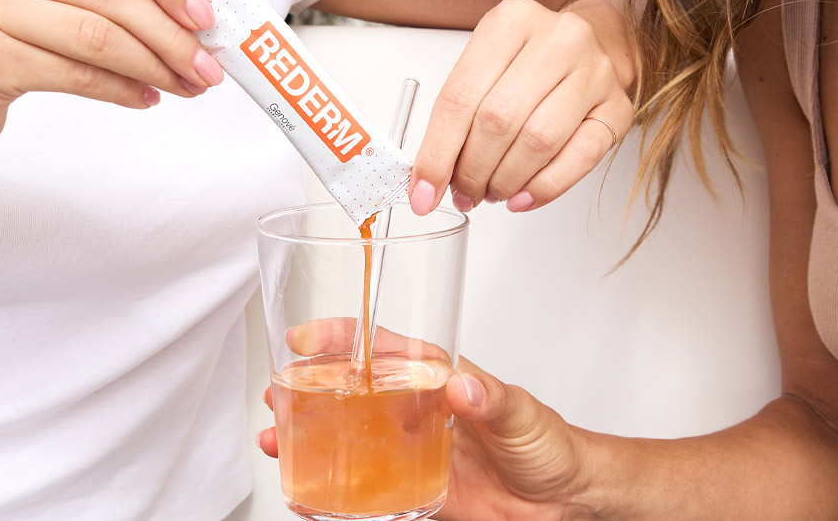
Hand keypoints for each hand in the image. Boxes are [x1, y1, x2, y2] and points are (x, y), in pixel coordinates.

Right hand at [256, 320, 588, 520]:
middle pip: (348, 388)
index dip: (339, 337)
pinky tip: (306, 492)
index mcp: (436, 376)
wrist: (562, 500)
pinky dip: (329, 490)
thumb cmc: (547, 445)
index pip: (380, 345)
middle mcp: (414, 409)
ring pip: (345, 436)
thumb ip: (492, 400)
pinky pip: (361, 488)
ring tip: (276, 439)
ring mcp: (407, 449)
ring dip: (305, 435)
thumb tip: (460, 385)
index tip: (304, 339)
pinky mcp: (409, 488)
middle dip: (305, 387)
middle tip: (277, 394)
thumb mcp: (522, 414)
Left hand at [408, 0, 633, 214]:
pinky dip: (544, 187)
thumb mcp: (486, 67)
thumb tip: (429, 181)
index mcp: (512, 20)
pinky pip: (580, 158)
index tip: (423, 191)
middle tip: (462, 192)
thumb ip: (456, 118)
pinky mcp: (618, 107)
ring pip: (538, 141)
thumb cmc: (532, 61)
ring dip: (505, 181)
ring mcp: (595, 71)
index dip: (437, 152)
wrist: (598, 44)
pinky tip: (522, 197)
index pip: (461, 96)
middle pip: (498, 120)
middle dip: (471, 171)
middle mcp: (558, 39)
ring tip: (491, 193)